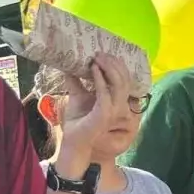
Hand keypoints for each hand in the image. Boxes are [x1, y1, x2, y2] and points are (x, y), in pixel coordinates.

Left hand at [53, 54, 132, 173]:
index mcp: (115, 99)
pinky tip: (93, 69)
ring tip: (97, 59)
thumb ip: (77, 82)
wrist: (73, 140)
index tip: (104, 53)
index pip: (124, 79)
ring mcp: (113, 110)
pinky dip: (101, 81)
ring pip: (120, 85)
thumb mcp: (78, 96)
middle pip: (125, 79)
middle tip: (100, 53)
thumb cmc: (78, 120)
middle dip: (114, 64)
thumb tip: (68, 64)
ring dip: (109, 69)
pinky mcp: (104, 115)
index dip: (118, 65)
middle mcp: (118, 104)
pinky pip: (106, 94)